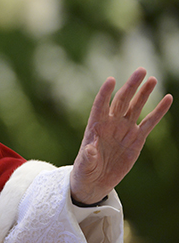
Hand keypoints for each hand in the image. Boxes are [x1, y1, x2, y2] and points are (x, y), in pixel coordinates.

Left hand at [70, 68, 172, 204]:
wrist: (95, 181)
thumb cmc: (85, 171)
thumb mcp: (84, 165)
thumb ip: (88, 156)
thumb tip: (90, 148)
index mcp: (95, 126)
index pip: (100, 105)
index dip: (105, 93)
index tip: (111, 80)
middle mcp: (110, 124)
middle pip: (121, 100)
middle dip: (131, 86)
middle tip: (141, 71)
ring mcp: (124, 130)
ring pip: (135, 107)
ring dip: (144, 93)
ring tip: (152, 79)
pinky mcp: (137, 139)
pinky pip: (149, 122)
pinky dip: (158, 111)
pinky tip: (167, 99)